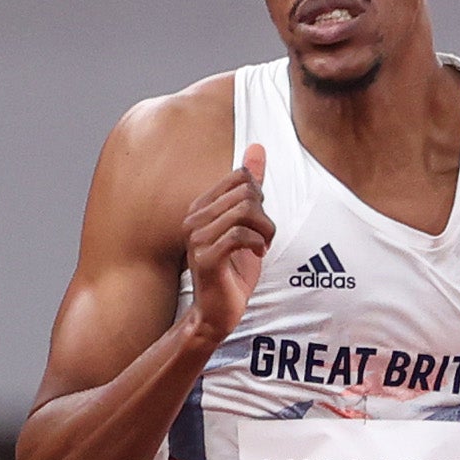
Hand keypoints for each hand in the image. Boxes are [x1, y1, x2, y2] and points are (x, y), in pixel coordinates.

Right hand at [183, 145, 273, 343]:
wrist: (217, 312)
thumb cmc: (233, 270)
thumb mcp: (248, 224)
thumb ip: (251, 187)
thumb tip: (258, 147)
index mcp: (202, 207)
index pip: (240, 177)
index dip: (260, 197)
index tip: (260, 220)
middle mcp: (194, 218)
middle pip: (245, 192)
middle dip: (265, 214)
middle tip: (264, 237)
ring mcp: (197, 238)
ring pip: (244, 212)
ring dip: (265, 230)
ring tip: (261, 247)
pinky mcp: (206, 258)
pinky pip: (239, 236)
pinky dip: (257, 244)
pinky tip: (257, 255)